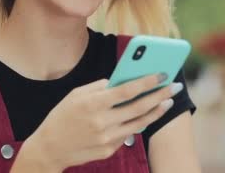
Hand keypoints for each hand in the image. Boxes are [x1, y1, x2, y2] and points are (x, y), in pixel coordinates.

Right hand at [17, 74, 182, 170]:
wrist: (49, 148)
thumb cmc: (63, 115)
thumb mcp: (76, 94)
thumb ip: (100, 87)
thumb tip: (122, 81)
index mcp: (93, 103)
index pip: (127, 90)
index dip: (148, 81)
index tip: (163, 73)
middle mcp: (102, 122)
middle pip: (139, 106)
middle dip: (160, 95)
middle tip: (174, 86)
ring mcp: (106, 138)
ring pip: (139, 122)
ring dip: (157, 110)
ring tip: (167, 101)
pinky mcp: (108, 150)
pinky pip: (128, 134)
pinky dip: (139, 123)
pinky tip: (148, 114)